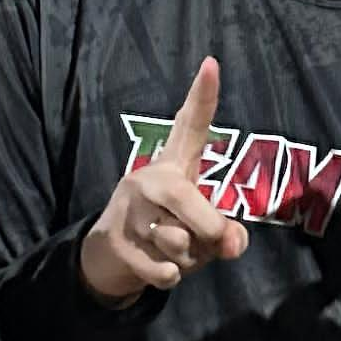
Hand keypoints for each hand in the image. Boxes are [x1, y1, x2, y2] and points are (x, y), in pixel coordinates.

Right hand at [78, 54, 248, 302]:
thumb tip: (231, 244)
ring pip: (179, 243)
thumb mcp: (201, 226)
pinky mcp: (118, 242)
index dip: (203, 97)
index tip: (212, 64)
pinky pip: (164, 270)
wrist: (109, 253)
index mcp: (172, 166)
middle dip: (209, 228)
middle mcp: (148, 180)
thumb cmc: (168, 229)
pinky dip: (171, 276)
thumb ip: (224, 230)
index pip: (190, 127)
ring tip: (175, 251)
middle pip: (186, 199)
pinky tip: (159, 266)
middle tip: (217, 240)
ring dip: (190, 260)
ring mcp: (129, 211)